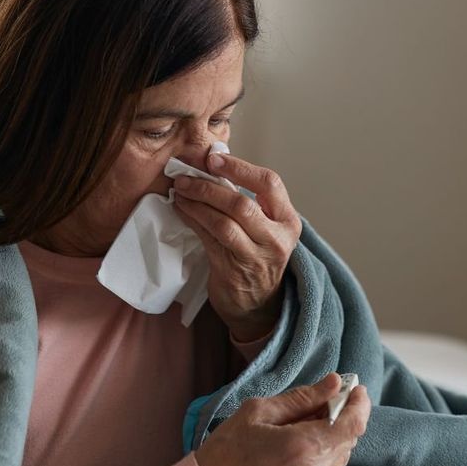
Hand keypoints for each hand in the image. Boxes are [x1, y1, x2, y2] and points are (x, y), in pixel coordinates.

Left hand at [172, 151, 300, 340]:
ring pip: (222, 223)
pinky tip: (180, 210)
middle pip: (241, 204)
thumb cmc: (257, 257)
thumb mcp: (265, 228)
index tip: (212, 159)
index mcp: (287, 221)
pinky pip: (208, 239)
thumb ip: (249, 200)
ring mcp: (256, 257)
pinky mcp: (233, 271)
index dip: (239, 168)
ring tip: (179, 191)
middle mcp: (276, 239)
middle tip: (184, 176)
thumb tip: (212, 163)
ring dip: (196, 203)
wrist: (258, 306)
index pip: (269, 183)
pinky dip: (192, 220)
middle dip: (207, 187)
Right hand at [194, 373, 370, 465]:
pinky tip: (303, 440)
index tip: (355, 388)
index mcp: (302, 446)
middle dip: (345, 415)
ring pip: (339, 456)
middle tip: (330, 397)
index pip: (351, 424)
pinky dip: (322, 451)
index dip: (359, 403)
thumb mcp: (258, 411)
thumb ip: (301, 398)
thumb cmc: (227, 449)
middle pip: (348, 439)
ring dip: (334, 434)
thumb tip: (332, 383)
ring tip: (312, 418)